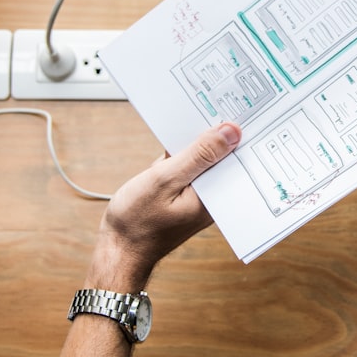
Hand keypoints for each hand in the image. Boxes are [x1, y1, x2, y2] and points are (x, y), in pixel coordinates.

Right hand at [83, 122, 241, 292]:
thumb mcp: (165, 180)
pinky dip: (180, 155)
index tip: (231, 107)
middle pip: (222, 154)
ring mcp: (202, 194)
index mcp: (217, 196)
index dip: (234, 130)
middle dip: (210, 134)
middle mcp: (215, 196)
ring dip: (191, 144)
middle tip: (197, 117)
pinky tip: (167, 154)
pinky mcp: (189, 192)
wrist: (119, 249)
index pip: (237, 156)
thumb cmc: (137, 222)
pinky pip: (192, 166)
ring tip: (176, 141)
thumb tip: (231, 131)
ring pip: (205, 157)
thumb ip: (198, 155)